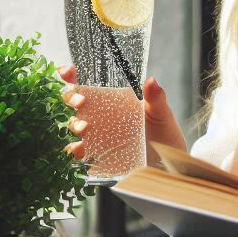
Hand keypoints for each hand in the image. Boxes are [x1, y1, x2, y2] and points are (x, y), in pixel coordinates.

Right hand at [57, 64, 186, 166]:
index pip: (87, 84)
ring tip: (85, 128)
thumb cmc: (164, 135)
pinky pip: (77, 153)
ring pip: (72, 125)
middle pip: (73, 102)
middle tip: (82, 102)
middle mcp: (99, 116)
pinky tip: (80, 150)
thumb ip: (156, 99)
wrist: (170, 165)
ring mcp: (96, 136)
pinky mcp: (95, 156)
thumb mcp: (162, 115)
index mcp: (112, 100)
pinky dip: (73, 150)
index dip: (72, 76)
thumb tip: (151, 81)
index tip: (68, 71)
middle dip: (71, 98)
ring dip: (73, 124)